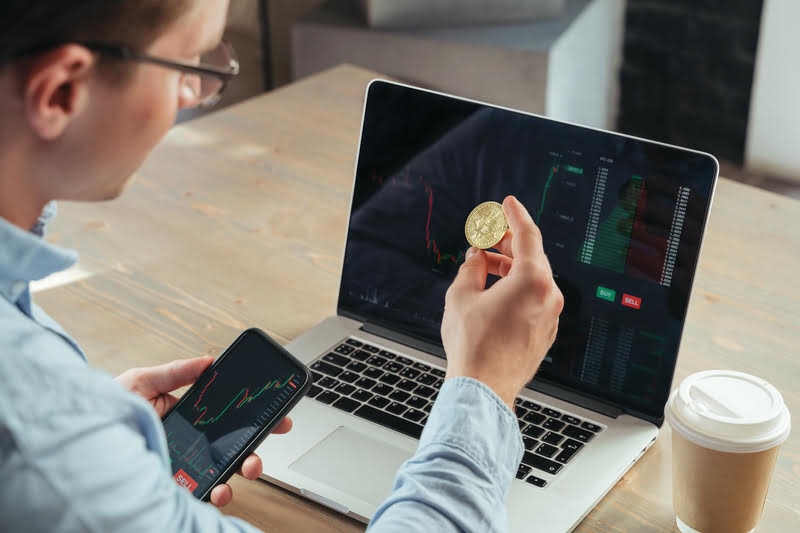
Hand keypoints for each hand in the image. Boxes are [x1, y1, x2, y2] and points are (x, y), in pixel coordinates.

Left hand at [116, 357, 292, 506]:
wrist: (78, 441)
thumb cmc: (104, 411)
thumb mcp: (140, 381)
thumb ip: (175, 372)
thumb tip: (207, 360)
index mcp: (185, 415)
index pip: (227, 415)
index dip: (254, 414)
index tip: (276, 411)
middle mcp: (188, 442)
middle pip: (233, 443)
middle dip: (259, 440)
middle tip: (273, 432)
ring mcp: (183, 465)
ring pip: (224, 470)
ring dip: (245, 467)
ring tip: (249, 464)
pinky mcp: (173, 485)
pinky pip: (202, 491)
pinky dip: (218, 493)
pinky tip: (221, 489)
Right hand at [441, 196, 563, 408]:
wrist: (483, 388)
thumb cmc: (473, 344)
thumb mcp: (461, 295)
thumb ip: (471, 266)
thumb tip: (477, 257)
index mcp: (533, 281)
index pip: (528, 235)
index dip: (515, 215)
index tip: (508, 202)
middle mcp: (549, 296)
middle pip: (531, 257)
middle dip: (508, 242)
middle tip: (488, 232)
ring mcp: (551, 316)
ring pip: (532, 279)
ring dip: (509, 266)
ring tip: (483, 263)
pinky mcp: (545, 332)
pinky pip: (534, 299)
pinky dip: (516, 287)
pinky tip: (494, 289)